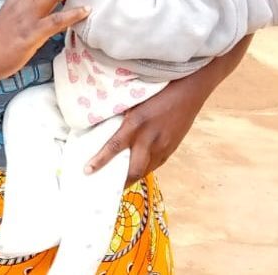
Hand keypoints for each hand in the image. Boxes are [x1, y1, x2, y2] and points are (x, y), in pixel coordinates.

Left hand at [86, 33, 251, 182]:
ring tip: (121, 183)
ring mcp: (164, 145)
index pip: (113, 147)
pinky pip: (157, 163)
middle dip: (121, 181)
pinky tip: (139, 168)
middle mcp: (150, 138)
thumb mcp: (135, 101)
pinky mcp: (173, 147)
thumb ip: (122, 117)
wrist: (190, 89)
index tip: (87, 171)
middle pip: (134, 168)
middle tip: (108, 188)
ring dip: (134, 177)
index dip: (99, 161)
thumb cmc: (158, 90)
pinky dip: (146, 168)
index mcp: (136, 123)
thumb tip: (105, 127)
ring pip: (146, 169)